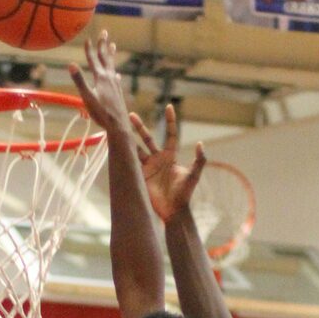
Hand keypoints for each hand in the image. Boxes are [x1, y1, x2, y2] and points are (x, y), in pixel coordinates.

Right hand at [69, 32, 129, 134]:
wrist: (119, 126)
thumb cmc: (102, 113)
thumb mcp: (87, 97)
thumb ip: (79, 81)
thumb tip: (70, 64)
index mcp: (101, 78)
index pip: (93, 60)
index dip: (89, 49)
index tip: (87, 38)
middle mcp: (109, 78)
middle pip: (105, 58)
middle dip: (103, 45)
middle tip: (105, 32)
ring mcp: (115, 85)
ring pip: (112, 66)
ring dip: (111, 55)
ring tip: (113, 46)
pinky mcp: (118, 92)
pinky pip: (116, 78)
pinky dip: (114, 72)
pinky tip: (116, 74)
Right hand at [130, 103, 205, 223]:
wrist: (173, 210)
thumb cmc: (185, 193)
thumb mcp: (194, 175)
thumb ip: (199, 159)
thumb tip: (200, 143)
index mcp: (170, 156)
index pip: (170, 134)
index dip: (170, 121)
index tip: (169, 107)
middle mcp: (157, 159)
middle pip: (147, 138)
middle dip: (139, 127)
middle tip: (131, 114)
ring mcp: (147, 167)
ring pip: (136, 149)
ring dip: (128, 139)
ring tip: (120, 127)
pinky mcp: (140, 176)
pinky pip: (131, 163)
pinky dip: (124, 154)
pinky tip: (117, 145)